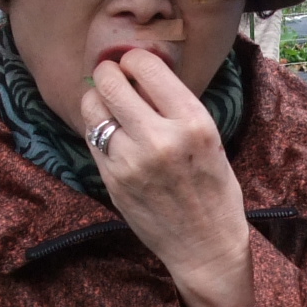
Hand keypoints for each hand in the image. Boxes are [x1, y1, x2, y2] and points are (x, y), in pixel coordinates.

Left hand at [77, 47, 255, 306]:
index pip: (145, 65)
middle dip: (109, 73)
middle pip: (110, 81)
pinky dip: (98, 129)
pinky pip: (92, 138)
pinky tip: (112, 135)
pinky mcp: (112, 181)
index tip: (135, 66)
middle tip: (115, 79)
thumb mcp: (210, 140)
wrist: (206, 247)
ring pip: (93, 107)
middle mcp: (160, 138)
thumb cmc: (214, 191)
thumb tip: (141, 73)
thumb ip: (177, 107)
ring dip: (98, 100)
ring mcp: (131, 161)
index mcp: (193, 122)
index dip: (134, 59)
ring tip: (111, 107)